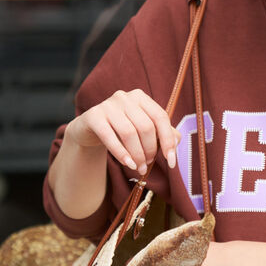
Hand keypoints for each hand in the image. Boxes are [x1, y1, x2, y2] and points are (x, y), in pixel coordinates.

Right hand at [66, 88, 180, 175]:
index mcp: (140, 97)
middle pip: (145, 126)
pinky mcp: (93, 116)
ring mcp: (107, 105)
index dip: (168, 141)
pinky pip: (110, 137)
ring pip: (129, 133)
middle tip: (147, 164)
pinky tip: (128, 164)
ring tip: (139, 168)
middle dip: (150, 150)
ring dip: (137, 155)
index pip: (160, 117)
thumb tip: (177, 141)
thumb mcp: (142, 130)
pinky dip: (121, 153)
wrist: (89, 130)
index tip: (171, 161)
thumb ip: (162, 133)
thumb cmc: (120, 130)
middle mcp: (124, 97)